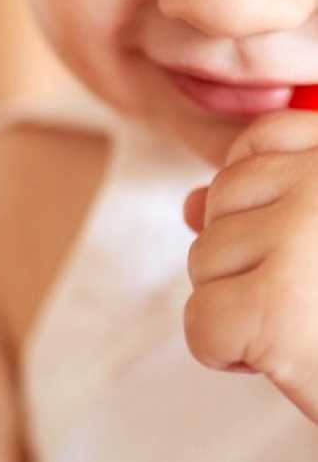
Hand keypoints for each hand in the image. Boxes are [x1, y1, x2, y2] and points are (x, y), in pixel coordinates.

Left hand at [183, 110, 317, 422]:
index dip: (266, 197)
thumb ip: (270, 202)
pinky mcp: (277, 306)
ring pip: (205, 258)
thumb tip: (190, 204)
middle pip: (224, 199)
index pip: (266, 137)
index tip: (304, 242)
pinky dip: (228, 352)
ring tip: (309, 325)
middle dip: (249, 255)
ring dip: (241, 303)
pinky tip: (283, 358)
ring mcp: (299, 235)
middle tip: (313, 295)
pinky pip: (203, 321)